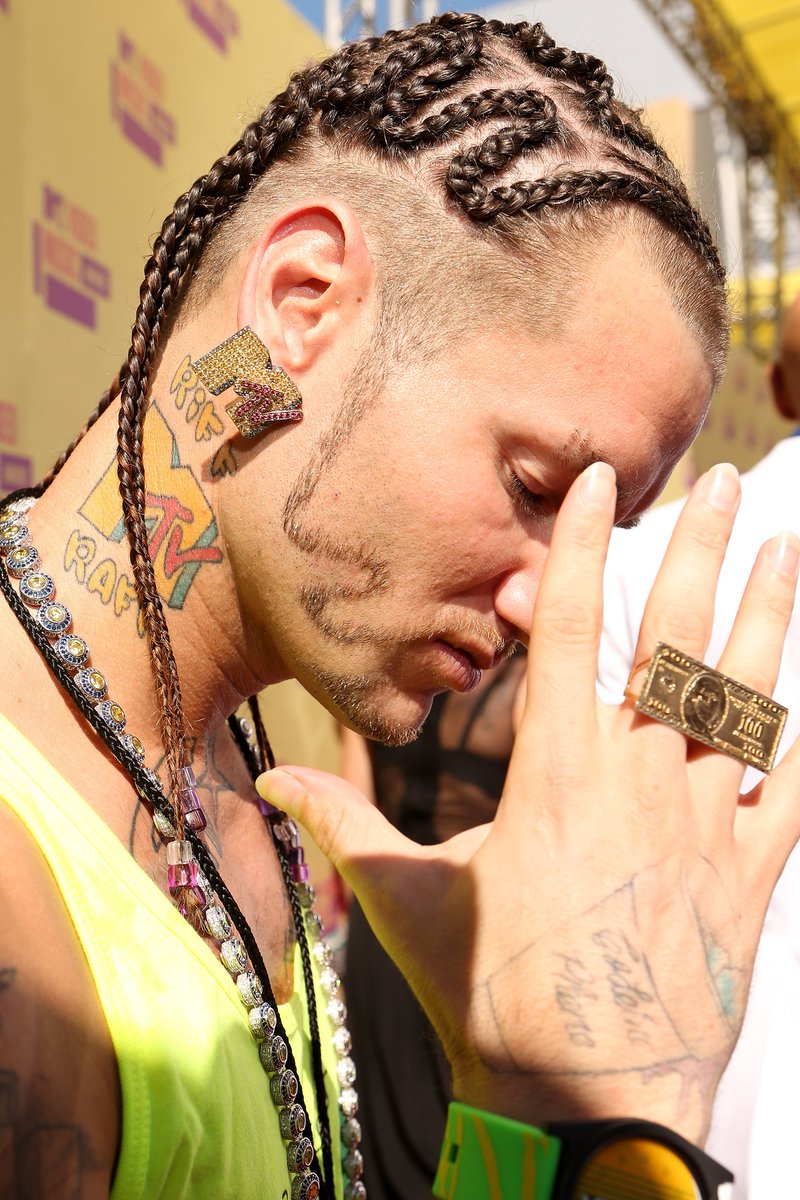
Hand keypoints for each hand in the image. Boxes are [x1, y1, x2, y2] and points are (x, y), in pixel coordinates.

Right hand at [256, 461, 799, 1145]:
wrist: (584, 1102)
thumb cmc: (490, 996)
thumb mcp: (403, 902)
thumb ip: (342, 825)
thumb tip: (269, 783)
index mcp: (554, 773)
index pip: (569, 631)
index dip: (585, 549)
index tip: (604, 484)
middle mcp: (637, 778)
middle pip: (673, 641)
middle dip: (701, 552)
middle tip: (728, 484)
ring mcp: (704, 823)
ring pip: (746, 698)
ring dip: (768, 617)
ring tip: (786, 548)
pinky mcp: (751, 876)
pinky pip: (792, 792)